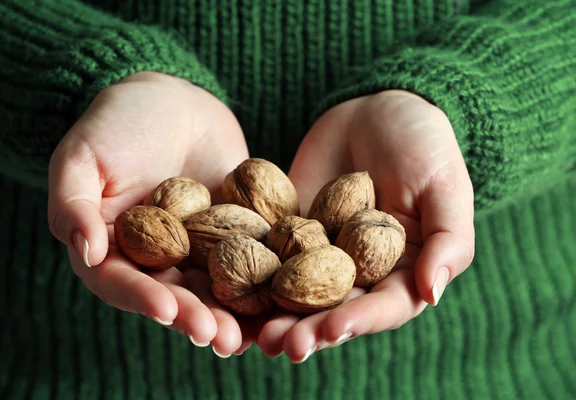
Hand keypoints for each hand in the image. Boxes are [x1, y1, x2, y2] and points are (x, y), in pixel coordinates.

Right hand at [47, 72, 250, 355]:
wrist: (171, 99)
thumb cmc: (116, 123)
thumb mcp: (82, 155)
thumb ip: (72, 203)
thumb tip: (86, 252)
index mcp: (113, 248)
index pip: (124, 282)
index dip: (144, 298)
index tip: (168, 309)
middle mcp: (156, 258)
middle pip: (175, 295)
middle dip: (198, 318)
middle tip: (221, 339)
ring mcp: (198, 248)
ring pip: (215, 288)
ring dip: (233, 315)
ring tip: (253, 336)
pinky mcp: (235, 232)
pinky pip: (250, 258)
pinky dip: (264, 281)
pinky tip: (282, 301)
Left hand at [257, 90, 474, 361]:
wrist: (376, 108)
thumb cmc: (424, 144)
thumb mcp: (445, 186)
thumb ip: (448, 239)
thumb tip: (433, 293)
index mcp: (403, 271)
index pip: (382, 306)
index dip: (356, 321)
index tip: (329, 331)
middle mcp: (361, 271)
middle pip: (335, 309)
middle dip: (308, 329)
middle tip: (279, 345)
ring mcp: (323, 252)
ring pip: (298, 291)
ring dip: (276, 315)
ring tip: (250, 335)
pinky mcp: (292, 230)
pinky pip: (271, 255)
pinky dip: (254, 274)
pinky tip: (230, 289)